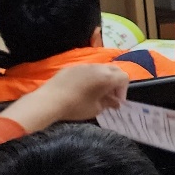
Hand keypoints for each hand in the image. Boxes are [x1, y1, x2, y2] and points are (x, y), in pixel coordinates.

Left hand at [0, 64, 128, 131]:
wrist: (49, 100)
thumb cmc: (76, 106)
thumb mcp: (96, 109)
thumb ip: (109, 103)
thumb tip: (115, 102)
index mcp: (107, 77)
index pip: (124, 78)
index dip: (123, 90)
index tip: (116, 102)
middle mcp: (98, 67)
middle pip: (115, 70)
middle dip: (115, 82)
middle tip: (110, 95)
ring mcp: (84, 65)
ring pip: (101, 68)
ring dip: (103, 79)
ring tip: (96, 92)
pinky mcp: (72, 67)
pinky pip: (87, 70)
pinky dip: (90, 77)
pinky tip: (82, 89)